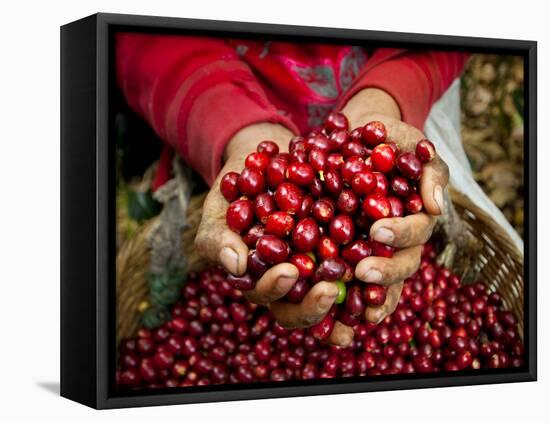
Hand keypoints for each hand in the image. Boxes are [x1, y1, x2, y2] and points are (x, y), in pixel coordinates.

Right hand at [194, 123, 353, 346]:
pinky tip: (386, 263)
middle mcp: (291, 281)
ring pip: (333, 295)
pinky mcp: (343, 248)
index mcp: (259, 278)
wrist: (266, 162)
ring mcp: (317, 267)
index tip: (290, 271)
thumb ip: (219, 238)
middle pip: (301, 308)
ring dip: (351, 302)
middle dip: (314, 306)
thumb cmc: (236, 190)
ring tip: (367, 297)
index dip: (276, 290)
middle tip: (330, 289)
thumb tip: (236, 266)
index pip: (266, 295)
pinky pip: (359, 265)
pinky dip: (372, 269)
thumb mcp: (220, 210)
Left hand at [341, 88, 448, 324]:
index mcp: (415, 217)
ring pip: (380, 282)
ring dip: (370, 297)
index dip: (401, 233)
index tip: (378, 229)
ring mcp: (375, 249)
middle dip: (386, 271)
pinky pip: (350, 280)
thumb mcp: (411, 144)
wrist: (356, 139)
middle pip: (401, 264)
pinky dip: (345, 298)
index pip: (415, 231)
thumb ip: (429, 170)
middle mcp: (398, 240)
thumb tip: (435, 206)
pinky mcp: (348, 253)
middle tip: (363, 272)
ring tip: (356, 310)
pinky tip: (330, 308)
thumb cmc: (388, 140)